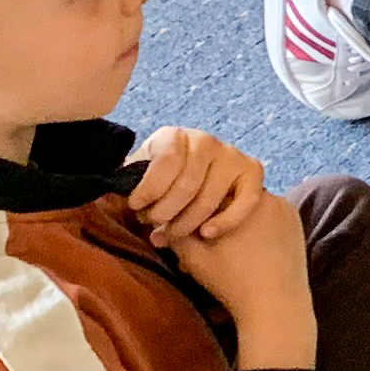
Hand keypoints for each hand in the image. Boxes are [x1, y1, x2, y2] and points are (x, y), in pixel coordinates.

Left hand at [124, 127, 265, 248]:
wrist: (200, 175)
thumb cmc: (163, 180)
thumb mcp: (142, 174)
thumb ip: (131, 182)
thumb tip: (116, 193)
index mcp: (174, 136)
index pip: (166, 161)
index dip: (149, 189)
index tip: (137, 208)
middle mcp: (205, 140)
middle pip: (186, 184)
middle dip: (165, 212)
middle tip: (153, 226)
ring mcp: (231, 155)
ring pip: (209, 198)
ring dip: (187, 223)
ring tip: (172, 234)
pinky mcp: (253, 171)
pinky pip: (245, 201)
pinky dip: (226, 221)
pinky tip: (207, 233)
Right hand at [173, 184, 315, 368]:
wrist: (276, 305)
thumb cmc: (232, 282)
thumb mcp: (194, 257)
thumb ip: (174, 235)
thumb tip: (155, 227)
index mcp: (238, 199)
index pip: (206, 193)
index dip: (192, 210)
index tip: (184, 227)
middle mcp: (265, 196)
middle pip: (230, 199)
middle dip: (213, 216)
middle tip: (202, 238)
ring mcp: (285, 208)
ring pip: (249, 208)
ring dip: (234, 221)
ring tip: (224, 247)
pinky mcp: (296, 222)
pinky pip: (269, 216)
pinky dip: (256, 227)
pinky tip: (247, 248)